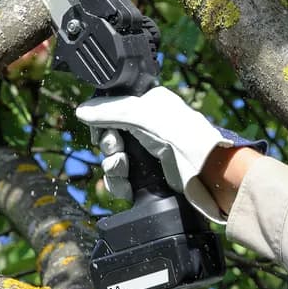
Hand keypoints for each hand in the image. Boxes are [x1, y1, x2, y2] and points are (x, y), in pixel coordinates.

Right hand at [76, 87, 265, 222]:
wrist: (206, 174)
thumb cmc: (183, 136)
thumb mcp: (141, 115)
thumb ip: (109, 111)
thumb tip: (81, 111)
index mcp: (149, 104)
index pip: (114, 108)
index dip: (102, 119)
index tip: (99, 127)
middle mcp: (148, 128)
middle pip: (110, 136)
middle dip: (109, 145)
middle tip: (117, 147)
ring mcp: (148, 154)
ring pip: (113, 160)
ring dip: (112, 165)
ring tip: (123, 167)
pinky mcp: (148, 178)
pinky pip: (121, 180)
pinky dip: (119, 183)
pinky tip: (126, 184)